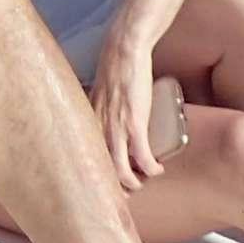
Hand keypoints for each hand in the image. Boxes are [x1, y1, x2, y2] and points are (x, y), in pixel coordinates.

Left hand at [92, 37, 165, 188]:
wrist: (123, 51)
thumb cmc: (114, 70)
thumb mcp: (99, 95)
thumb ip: (99, 109)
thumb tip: (106, 119)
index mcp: (88, 122)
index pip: (86, 156)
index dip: (95, 173)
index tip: (103, 182)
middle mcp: (97, 127)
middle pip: (101, 168)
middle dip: (113, 185)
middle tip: (126, 192)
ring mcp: (115, 126)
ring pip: (120, 168)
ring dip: (133, 181)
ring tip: (143, 181)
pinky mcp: (133, 122)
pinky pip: (141, 156)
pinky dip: (150, 167)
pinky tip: (157, 169)